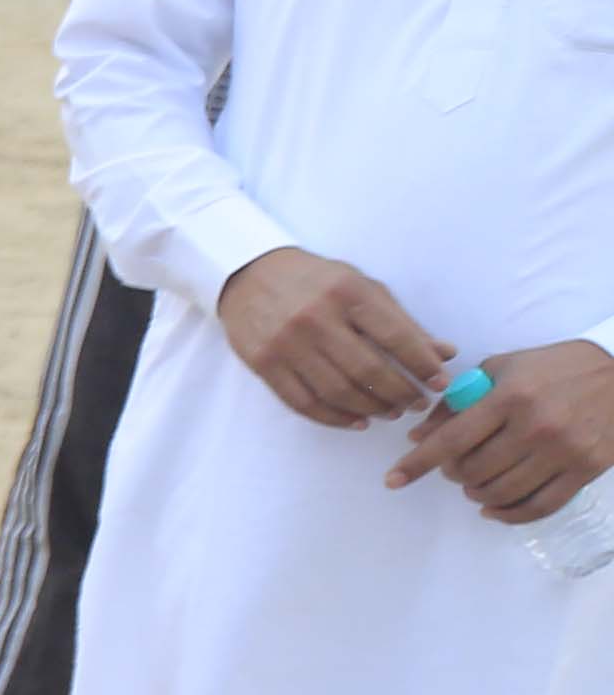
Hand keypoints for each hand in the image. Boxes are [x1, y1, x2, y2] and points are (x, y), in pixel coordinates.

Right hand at [216, 247, 455, 429]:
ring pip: (337, 391)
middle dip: (400, 393)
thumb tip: (444, 354)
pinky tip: (356, 421)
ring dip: (371, 408)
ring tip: (391, 412)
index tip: (440, 383)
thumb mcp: (363, 288)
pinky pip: (303, 402)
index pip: (396, 337)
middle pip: (368, 370)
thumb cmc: (316, 280)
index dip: (423, 365)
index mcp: (348, 293)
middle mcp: (316, 318)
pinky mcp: (264, 363)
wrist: (249, 273)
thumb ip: (401, 322)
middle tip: (417, 404)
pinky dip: (334, 418)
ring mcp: (286, 343)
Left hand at [390, 340, 613, 521]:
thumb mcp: (503, 368)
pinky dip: (508, 514)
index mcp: (510, 396)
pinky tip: (493, 508)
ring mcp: (564, 451)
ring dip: (476, 493)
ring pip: (501, 492)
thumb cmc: (555, 367)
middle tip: (453, 467)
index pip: (452, 439)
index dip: (418, 463)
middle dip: (452, 474)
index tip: (393, 479)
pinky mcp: (586, 469)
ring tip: (474, 483)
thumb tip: (419, 435)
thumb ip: (459, 400)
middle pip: (473, 470)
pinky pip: (539, 507)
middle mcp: (536, 426)